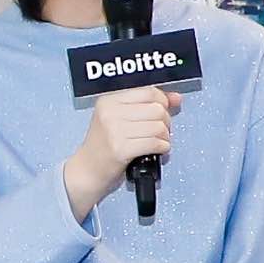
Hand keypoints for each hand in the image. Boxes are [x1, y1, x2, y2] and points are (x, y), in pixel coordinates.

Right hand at [62, 87, 177, 221]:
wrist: (86, 170)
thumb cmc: (104, 145)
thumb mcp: (119, 119)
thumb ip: (148, 105)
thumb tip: (176, 97)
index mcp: (108, 101)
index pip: (148, 92)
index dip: (163, 100)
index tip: (165, 109)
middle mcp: (110, 113)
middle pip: (156, 109)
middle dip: (165, 121)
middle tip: (159, 130)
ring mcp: (114, 131)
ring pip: (158, 127)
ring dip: (164, 137)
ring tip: (157, 141)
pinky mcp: (121, 150)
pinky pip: (155, 143)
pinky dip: (162, 148)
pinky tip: (156, 150)